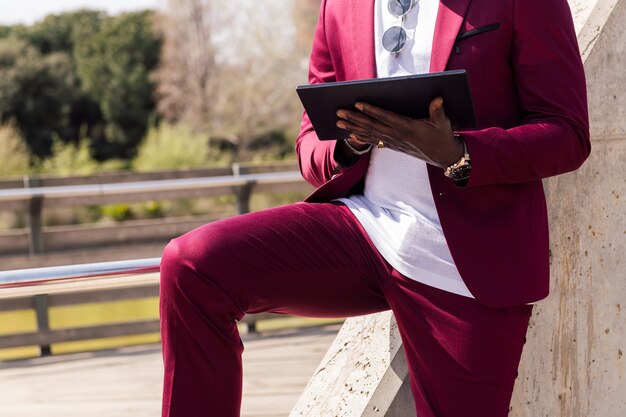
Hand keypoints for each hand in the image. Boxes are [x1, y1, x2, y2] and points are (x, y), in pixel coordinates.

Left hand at [336, 97, 463, 167]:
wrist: (444, 156)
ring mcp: (394, 142)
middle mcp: (397, 135)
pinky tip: (350, 133)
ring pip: (369, 133)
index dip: (371, 110)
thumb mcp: (443, 123)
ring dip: (353, 127)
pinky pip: (374, 141)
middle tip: (339, 112)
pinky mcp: (394, 146)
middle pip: (371, 125)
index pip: (385, 117)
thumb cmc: (443, 136)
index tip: (358, 104)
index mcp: (407, 127)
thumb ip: (438, 111)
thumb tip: (438, 99)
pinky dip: (362, 137)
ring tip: (338, 121)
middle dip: (354, 118)